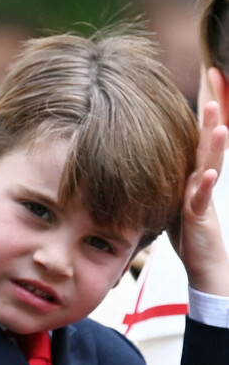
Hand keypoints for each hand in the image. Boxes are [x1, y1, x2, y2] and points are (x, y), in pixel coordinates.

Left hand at [168, 101, 228, 294]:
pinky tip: (209, 174)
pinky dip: (205, 186)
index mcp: (191, 180)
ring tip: (221, 128)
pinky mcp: (201, 217)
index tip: (198, 101)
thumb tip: (143, 171)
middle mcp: (199, 185)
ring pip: (210, 169)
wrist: (202, 263)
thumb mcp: (171, 203)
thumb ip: (166, 186)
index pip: (193, 149)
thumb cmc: (186, 233)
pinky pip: (202, 200)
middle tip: (211, 101)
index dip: (196, 127)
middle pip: (206, 151)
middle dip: (210, 126)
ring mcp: (202, 199)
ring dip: (216, 149)